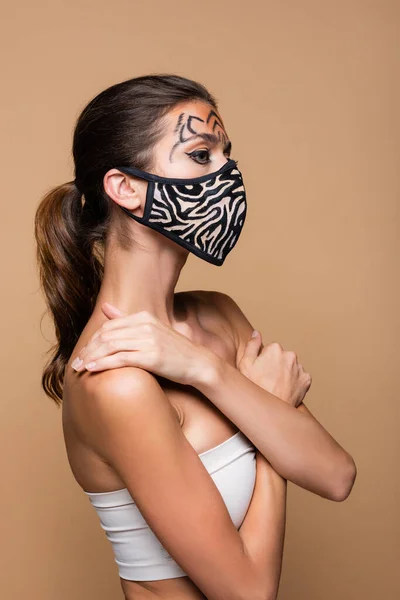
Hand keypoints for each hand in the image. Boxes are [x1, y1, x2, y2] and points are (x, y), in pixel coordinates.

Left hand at [71, 302, 216, 386]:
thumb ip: (127, 319)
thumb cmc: (174, 351)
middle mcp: (146, 326)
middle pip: (107, 335)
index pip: (110, 326)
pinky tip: (93, 369)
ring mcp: (149, 340)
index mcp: (144, 317)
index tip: (83, 352)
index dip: (93, 340)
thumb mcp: (152, 330)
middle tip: (76, 362)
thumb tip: (105, 307)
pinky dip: (103, 363)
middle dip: (89, 349)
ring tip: (80, 367)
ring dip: (92, 357)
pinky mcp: (152, 357)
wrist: (198, 364)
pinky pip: (121, 359)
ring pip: (111, 346)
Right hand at [237, 331, 311, 407]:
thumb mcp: (244, 364)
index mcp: (275, 349)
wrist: (268, 411)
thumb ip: (252, 345)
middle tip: (267, 380)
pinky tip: (285, 389)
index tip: (260, 371)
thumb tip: (257, 332)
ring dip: (286, 373)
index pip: (271, 350)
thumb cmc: (254, 388)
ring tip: (276, 386)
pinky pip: (300, 377)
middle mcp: (290, 355)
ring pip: (292, 367)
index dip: (264, 361)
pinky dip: (294, 382)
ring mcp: (300, 368)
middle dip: (276, 365)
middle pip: (282, 357)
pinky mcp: (306, 381)